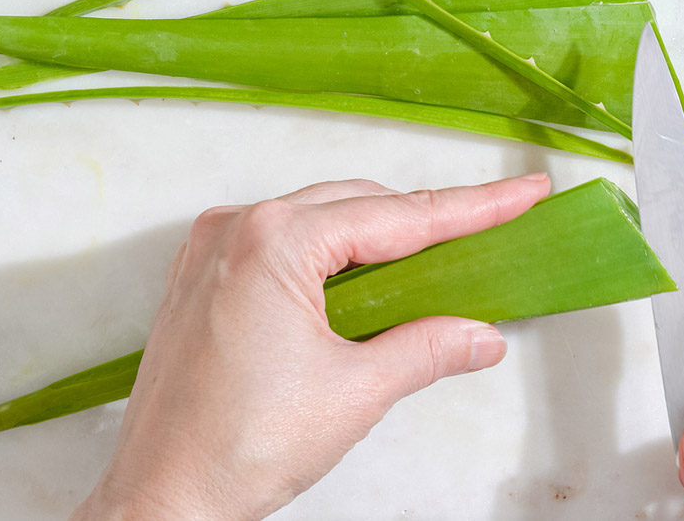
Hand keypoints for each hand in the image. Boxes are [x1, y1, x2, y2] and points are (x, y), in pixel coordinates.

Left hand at [69, 174, 550, 519]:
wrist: (163, 496)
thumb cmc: (233, 448)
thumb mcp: (355, 392)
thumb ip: (428, 349)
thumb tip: (480, 335)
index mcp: (273, 241)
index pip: (399, 216)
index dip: (472, 206)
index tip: (521, 193)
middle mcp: (235, 230)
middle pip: (358, 207)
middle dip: (424, 222)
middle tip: (487, 234)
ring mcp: (212, 251)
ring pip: (319, 221)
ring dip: (376, 240)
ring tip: (434, 267)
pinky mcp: (203, 279)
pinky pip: (281, 245)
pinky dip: (330, 258)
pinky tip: (364, 287)